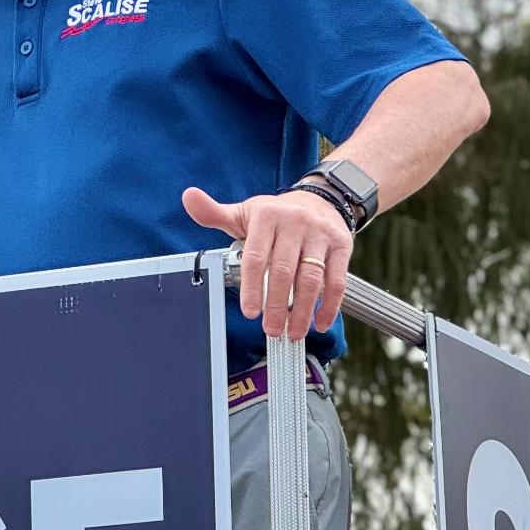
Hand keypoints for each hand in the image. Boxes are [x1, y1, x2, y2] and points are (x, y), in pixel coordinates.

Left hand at [182, 185, 351, 340]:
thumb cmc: (276, 214)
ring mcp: (320, 234)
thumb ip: (215, 213)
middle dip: (276, 305)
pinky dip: (330, 305)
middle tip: (271, 329)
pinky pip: (337, 279)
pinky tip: (320, 322)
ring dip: (302, 310)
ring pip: (311, 278)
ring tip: (293, 332)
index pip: (255, 257)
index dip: (252, 287)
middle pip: (283, 271)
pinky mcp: (341, 245)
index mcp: (266, 216)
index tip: (250, 312)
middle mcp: (294, 222)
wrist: (321, 199)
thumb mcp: (244, 212)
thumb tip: (188, 198)